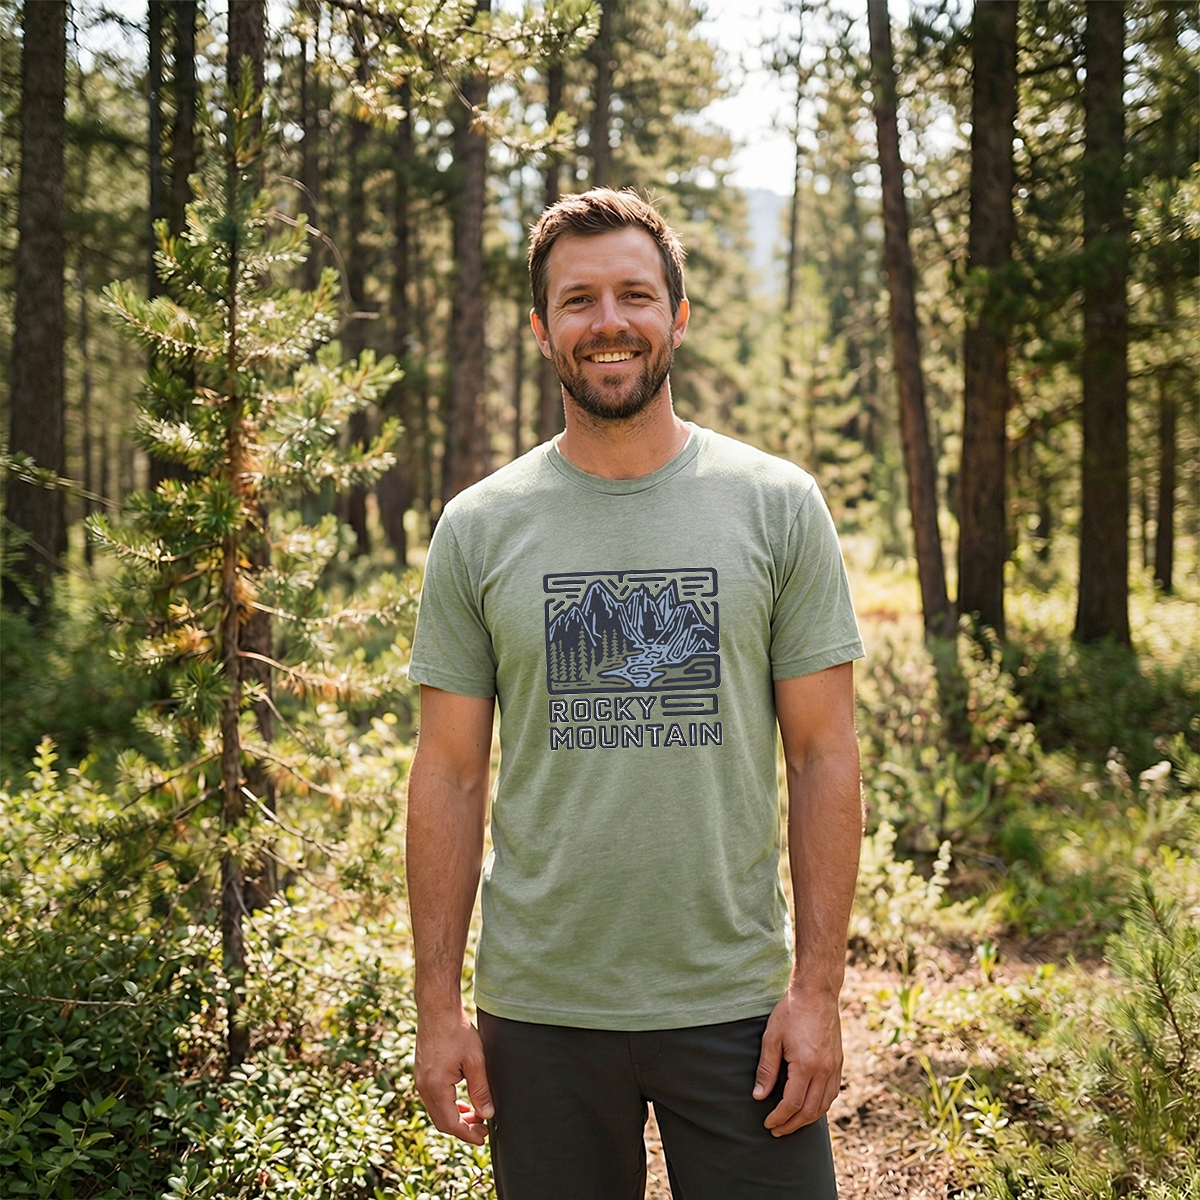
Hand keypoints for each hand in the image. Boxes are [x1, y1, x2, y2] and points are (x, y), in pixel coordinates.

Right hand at [414, 1009, 494, 1144]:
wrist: (437, 1009)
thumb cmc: (456, 1031)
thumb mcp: (475, 1060)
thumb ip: (481, 1089)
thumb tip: (487, 1113)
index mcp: (436, 1087)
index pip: (451, 1123)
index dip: (468, 1134)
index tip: (482, 1138)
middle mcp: (424, 1087)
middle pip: (442, 1121)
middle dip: (463, 1128)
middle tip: (482, 1129)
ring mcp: (420, 1080)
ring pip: (437, 1111)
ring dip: (456, 1116)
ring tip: (475, 1115)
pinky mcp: (422, 1073)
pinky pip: (434, 1099)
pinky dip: (448, 1105)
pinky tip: (462, 1102)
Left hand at [753, 985, 843, 1136]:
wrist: (817, 992)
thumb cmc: (791, 1012)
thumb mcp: (772, 1037)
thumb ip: (766, 1069)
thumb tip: (759, 1096)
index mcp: (806, 1065)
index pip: (792, 1104)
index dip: (779, 1117)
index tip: (768, 1123)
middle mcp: (824, 1071)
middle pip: (809, 1110)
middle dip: (792, 1124)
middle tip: (777, 1130)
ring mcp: (835, 1067)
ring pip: (824, 1105)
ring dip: (807, 1118)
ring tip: (791, 1123)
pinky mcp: (839, 1062)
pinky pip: (832, 1093)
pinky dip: (820, 1105)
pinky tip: (809, 1106)